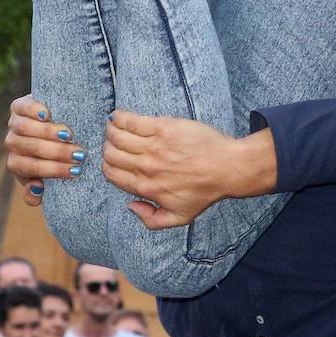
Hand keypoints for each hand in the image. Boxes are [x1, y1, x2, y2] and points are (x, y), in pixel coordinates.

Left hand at [4, 95, 88, 207]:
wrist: (51, 125)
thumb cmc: (51, 156)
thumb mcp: (47, 175)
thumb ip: (38, 190)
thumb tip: (37, 190)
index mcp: (17, 164)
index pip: (31, 168)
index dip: (53, 170)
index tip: (75, 171)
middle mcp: (12, 144)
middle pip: (31, 148)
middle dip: (57, 152)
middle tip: (79, 154)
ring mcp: (13, 124)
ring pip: (24, 128)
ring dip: (47, 133)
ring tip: (68, 135)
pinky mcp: (18, 106)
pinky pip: (21, 108)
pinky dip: (33, 111)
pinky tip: (47, 114)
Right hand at [102, 111, 251, 229]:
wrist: (227, 168)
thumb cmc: (205, 191)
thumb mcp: (179, 218)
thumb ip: (151, 220)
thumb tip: (130, 206)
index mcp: (146, 188)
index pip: (111, 174)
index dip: (108, 166)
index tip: (113, 161)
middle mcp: (146, 167)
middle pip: (110, 154)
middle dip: (108, 149)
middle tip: (115, 144)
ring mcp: (153, 146)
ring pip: (116, 136)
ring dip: (110, 131)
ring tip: (114, 128)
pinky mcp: (163, 128)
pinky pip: (131, 120)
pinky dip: (119, 117)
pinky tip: (119, 116)